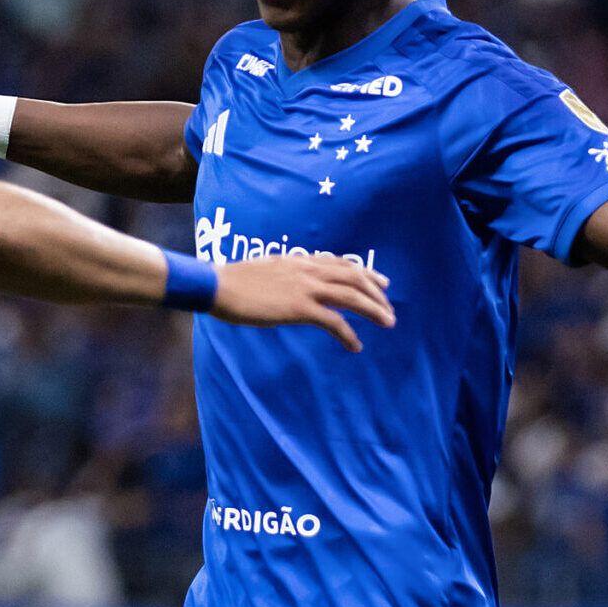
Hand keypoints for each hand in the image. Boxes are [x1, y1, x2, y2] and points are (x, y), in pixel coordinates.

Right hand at [210, 256, 394, 351]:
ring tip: (388, 323)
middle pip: (354, 278)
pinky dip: (348, 334)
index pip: (342, 264)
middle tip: (389, 309)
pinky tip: (355, 346)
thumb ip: (285, 275)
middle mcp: (308, 270)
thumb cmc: (234, 281)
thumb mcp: (267, 270)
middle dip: (376, 294)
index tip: (381, 283)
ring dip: (373, 310)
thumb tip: (291, 284)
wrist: (218, 285)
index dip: (366, 273)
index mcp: (300, 261)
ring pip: (352, 296)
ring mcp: (305, 288)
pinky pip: (333, 321)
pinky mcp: (299, 308)